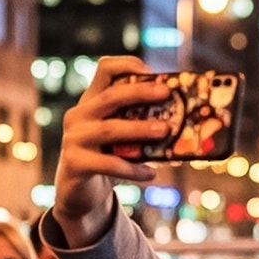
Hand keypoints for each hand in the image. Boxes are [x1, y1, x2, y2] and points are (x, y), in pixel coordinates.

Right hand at [53, 55, 171, 245]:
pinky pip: (108, 164)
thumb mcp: (123, 137)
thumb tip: (185, 122)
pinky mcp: (75, 164)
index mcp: (92, 101)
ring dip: (140, 129)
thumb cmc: (109, 158)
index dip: (127, 65)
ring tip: (166, 131)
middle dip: (140, 92)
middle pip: (110, 96)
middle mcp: (79, 115)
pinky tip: (151, 173)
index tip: (153, 72)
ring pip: (109, 130)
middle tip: (167, 93)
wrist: (80, 193)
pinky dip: (132, 169)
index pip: (105, 70)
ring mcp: (74, 139)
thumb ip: (141, 124)